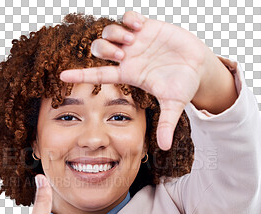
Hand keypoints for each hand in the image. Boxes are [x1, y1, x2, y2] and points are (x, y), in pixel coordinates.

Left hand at [60, 11, 211, 150]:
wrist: (198, 67)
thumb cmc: (184, 86)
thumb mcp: (174, 105)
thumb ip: (166, 124)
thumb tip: (165, 148)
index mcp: (129, 75)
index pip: (98, 75)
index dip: (80, 76)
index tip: (61, 77)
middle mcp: (128, 58)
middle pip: (98, 50)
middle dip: (104, 50)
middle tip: (122, 55)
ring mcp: (136, 42)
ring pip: (109, 32)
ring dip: (115, 34)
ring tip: (133, 40)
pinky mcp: (147, 27)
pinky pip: (128, 17)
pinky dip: (129, 19)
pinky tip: (139, 26)